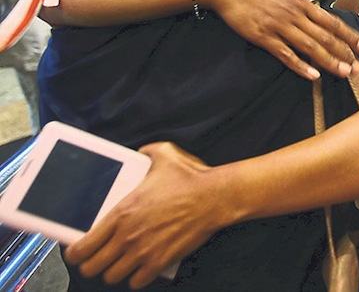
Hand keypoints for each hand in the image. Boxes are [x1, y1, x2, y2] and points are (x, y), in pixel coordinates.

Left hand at [64, 143, 226, 288]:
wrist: (214, 197)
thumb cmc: (190, 178)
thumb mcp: (164, 155)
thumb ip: (146, 152)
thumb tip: (142, 151)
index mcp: (121, 212)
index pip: (81, 246)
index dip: (74, 253)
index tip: (78, 251)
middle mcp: (126, 236)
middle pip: (92, 268)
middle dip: (91, 265)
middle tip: (97, 259)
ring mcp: (143, 251)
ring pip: (112, 276)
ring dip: (114, 271)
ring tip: (119, 263)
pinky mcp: (161, 261)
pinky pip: (137, 281)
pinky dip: (136, 278)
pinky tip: (139, 269)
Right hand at [207, 0, 358, 79]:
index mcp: (301, 1)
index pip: (331, 21)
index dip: (349, 35)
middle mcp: (293, 15)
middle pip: (324, 37)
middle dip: (343, 53)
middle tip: (358, 67)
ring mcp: (278, 27)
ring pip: (309, 47)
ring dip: (328, 61)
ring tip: (343, 73)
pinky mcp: (263, 37)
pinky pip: (285, 55)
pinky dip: (300, 66)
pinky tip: (313, 75)